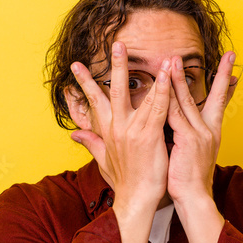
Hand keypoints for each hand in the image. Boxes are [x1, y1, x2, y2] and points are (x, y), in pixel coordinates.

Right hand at [68, 41, 171, 212]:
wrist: (136, 199)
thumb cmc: (123, 181)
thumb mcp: (102, 160)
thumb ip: (91, 143)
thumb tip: (75, 134)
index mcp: (107, 131)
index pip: (94, 101)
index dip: (85, 83)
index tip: (76, 65)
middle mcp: (117, 128)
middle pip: (113, 91)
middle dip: (115, 66)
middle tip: (117, 44)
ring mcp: (132, 130)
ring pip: (138, 95)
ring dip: (147, 73)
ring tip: (156, 56)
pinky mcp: (148, 136)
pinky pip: (157, 108)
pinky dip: (162, 91)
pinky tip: (167, 76)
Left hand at [165, 51, 237, 204]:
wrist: (193, 198)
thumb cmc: (189, 178)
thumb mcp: (191, 152)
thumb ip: (186, 134)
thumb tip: (179, 122)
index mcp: (212, 133)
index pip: (221, 103)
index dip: (227, 86)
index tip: (235, 70)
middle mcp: (209, 131)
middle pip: (215, 97)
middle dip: (222, 75)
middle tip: (230, 56)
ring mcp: (200, 135)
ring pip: (188, 101)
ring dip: (180, 79)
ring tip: (175, 60)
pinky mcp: (188, 141)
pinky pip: (175, 116)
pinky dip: (168, 100)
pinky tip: (161, 87)